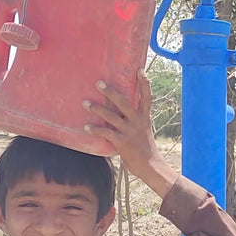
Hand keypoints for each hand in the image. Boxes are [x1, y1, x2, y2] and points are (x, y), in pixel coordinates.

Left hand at [83, 73, 177, 198]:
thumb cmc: (145, 148)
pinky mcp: (122, 142)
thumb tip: (122, 114)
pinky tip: (86, 127)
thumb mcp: (144, 130)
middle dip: (111, 92)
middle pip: (124, 102)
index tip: (140, 70)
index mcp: (144, 117)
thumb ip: (135, 121)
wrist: (150, 166)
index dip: (144, 83)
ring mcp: (129, 131)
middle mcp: (137, 122)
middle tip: (99, 83)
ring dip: (97, 108)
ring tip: (85, 103)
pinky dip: (94, 130)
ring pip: (111, 116)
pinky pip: (105, 133)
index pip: (147, 97)